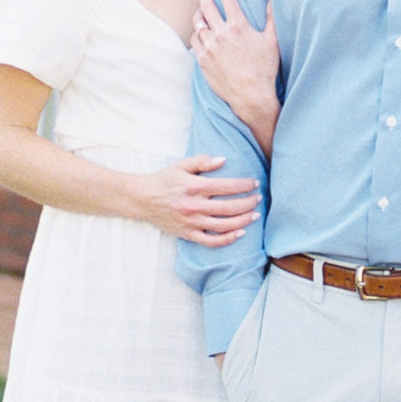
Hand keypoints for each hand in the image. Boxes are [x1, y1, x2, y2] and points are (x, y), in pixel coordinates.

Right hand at [125, 155, 260, 245]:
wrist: (142, 199)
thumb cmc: (164, 180)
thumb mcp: (181, 165)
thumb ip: (202, 161)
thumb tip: (223, 160)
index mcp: (194, 187)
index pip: (227, 187)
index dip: (244, 186)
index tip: (255, 184)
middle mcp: (194, 206)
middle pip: (229, 207)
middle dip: (248, 202)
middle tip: (258, 198)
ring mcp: (191, 222)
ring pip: (224, 225)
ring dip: (243, 220)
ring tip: (255, 215)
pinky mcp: (188, 234)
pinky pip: (211, 241)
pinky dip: (228, 239)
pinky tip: (240, 233)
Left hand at [191, 0, 279, 132]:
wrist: (251, 96)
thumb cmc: (264, 69)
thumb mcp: (271, 41)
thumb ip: (270, 17)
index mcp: (239, 26)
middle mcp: (221, 34)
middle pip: (207, 6)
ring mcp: (210, 47)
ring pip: (198, 24)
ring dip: (200, 15)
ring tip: (202, 12)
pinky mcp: (202, 60)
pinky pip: (195, 41)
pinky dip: (198, 34)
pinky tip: (201, 34)